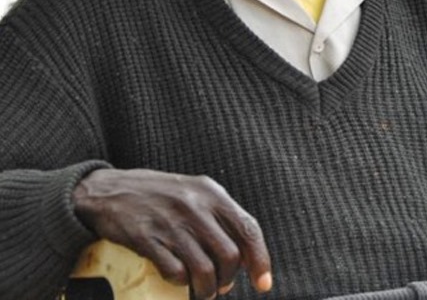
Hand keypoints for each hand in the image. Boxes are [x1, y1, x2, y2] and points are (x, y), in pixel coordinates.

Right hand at [72, 167, 271, 298]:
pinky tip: (179, 281)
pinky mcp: (146, 239)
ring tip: (204, 293)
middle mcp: (195, 207)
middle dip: (228, 279)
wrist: (110, 190)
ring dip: (207, 289)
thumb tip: (245, 254)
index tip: (263, 283)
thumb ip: (220, 217)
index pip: (248, 229)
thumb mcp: (195, 193)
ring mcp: (171, 223)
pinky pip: (175, 271)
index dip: (260, 260)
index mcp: (212, 194)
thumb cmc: (160, 195)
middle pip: (229, 255)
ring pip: (204, 269)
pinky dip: (181, 283)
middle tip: (221, 287)